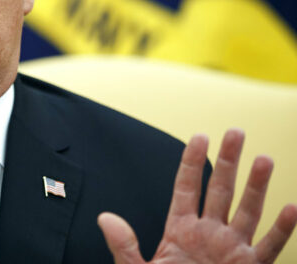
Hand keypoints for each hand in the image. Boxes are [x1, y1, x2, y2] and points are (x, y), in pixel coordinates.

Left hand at [98, 129, 296, 263]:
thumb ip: (124, 245)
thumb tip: (105, 218)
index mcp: (180, 230)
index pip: (187, 187)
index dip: (193, 162)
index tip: (201, 136)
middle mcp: (209, 234)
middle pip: (220, 190)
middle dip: (228, 162)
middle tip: (236, 132)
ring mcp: (231, 251)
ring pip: (247, 212)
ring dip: (256, 187)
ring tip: (263, 158)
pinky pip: (269, 248)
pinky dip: (282, 230)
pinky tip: (290, 208)